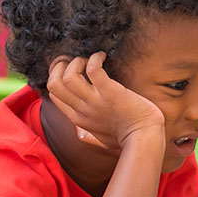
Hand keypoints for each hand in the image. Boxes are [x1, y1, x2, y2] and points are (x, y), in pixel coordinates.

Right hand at [46, 52, 164, 149]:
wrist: (144, 138)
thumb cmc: (127, 138)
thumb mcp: (100, 139)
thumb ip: (87, 135)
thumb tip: (79, 133)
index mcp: (78, 119)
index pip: (54, 94)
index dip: (58, 77)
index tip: (71, 69)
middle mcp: (82, 109)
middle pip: (53, 84)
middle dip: (60, 67)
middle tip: (76, 61)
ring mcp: (95, 101)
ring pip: (68, 76)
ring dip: (77, 62)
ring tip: (90, 60)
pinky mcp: (110, 92)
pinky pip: (93, 70)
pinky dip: (95, 59)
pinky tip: (103, 57)